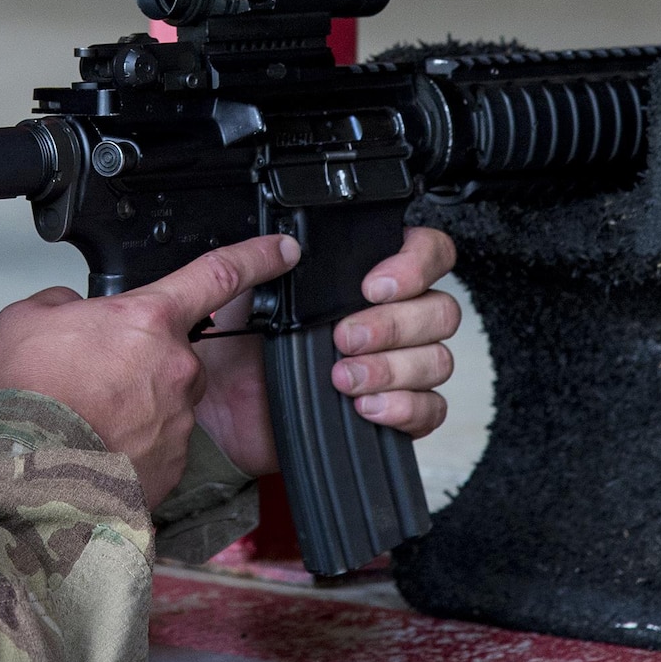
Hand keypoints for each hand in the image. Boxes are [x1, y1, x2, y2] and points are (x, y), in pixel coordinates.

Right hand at [0, 233, 300, 506]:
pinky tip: (93, 448)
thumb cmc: (25, 401)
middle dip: (139, 361)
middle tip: (91, 377)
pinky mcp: (171, 465)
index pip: (219, 275)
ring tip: (83, 418)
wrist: (22, 477)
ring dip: (132, 405)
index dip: (257, 257)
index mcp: (148, 320)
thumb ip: (64, 304)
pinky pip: (157, 445)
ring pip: (164, 400)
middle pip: (172, 352)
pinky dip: (130, 445)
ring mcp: (178, 420)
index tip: (282, 251)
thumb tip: (74, 313)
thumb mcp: (26, 319)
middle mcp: (176, 368)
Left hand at [193, 226, 460, 476]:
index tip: (374, 286)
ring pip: (438, 359)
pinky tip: (365, 406)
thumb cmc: (235, 352)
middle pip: (439, 309)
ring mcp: (397, 366)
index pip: (425, 252)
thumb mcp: (239, 296)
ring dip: (392, 368)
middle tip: (344, 337)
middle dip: (394, 324)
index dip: (415, 264)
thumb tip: (286, 246)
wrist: (221, 415)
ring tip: (343, 378)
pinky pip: (431, 409)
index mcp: (362, 278)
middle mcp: (390, 317)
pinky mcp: (396, 412)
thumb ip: (259, 263)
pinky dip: (404, 407)